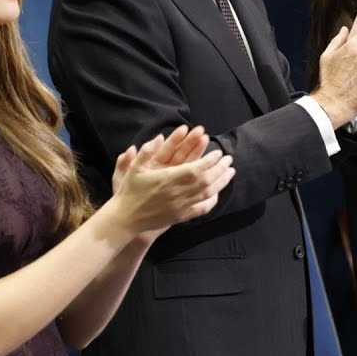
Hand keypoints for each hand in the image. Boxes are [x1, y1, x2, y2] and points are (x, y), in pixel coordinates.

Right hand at [108, 129, 234, 233]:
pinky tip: (218, 192)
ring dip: (221, 182)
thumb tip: (159, 137)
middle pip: (207, 179)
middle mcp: (178, 192)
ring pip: (208, 193)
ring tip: (230, 172)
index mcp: (169, 179)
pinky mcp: (182, 216)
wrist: (126, 218)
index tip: (218, 153)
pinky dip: (213, 200)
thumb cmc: (130, 191)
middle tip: (229, 160)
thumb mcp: (134, 168)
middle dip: (220, 168)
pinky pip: (202, 208)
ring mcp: (182, 206)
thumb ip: (146, 151)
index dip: (210, 160)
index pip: (196, 168)